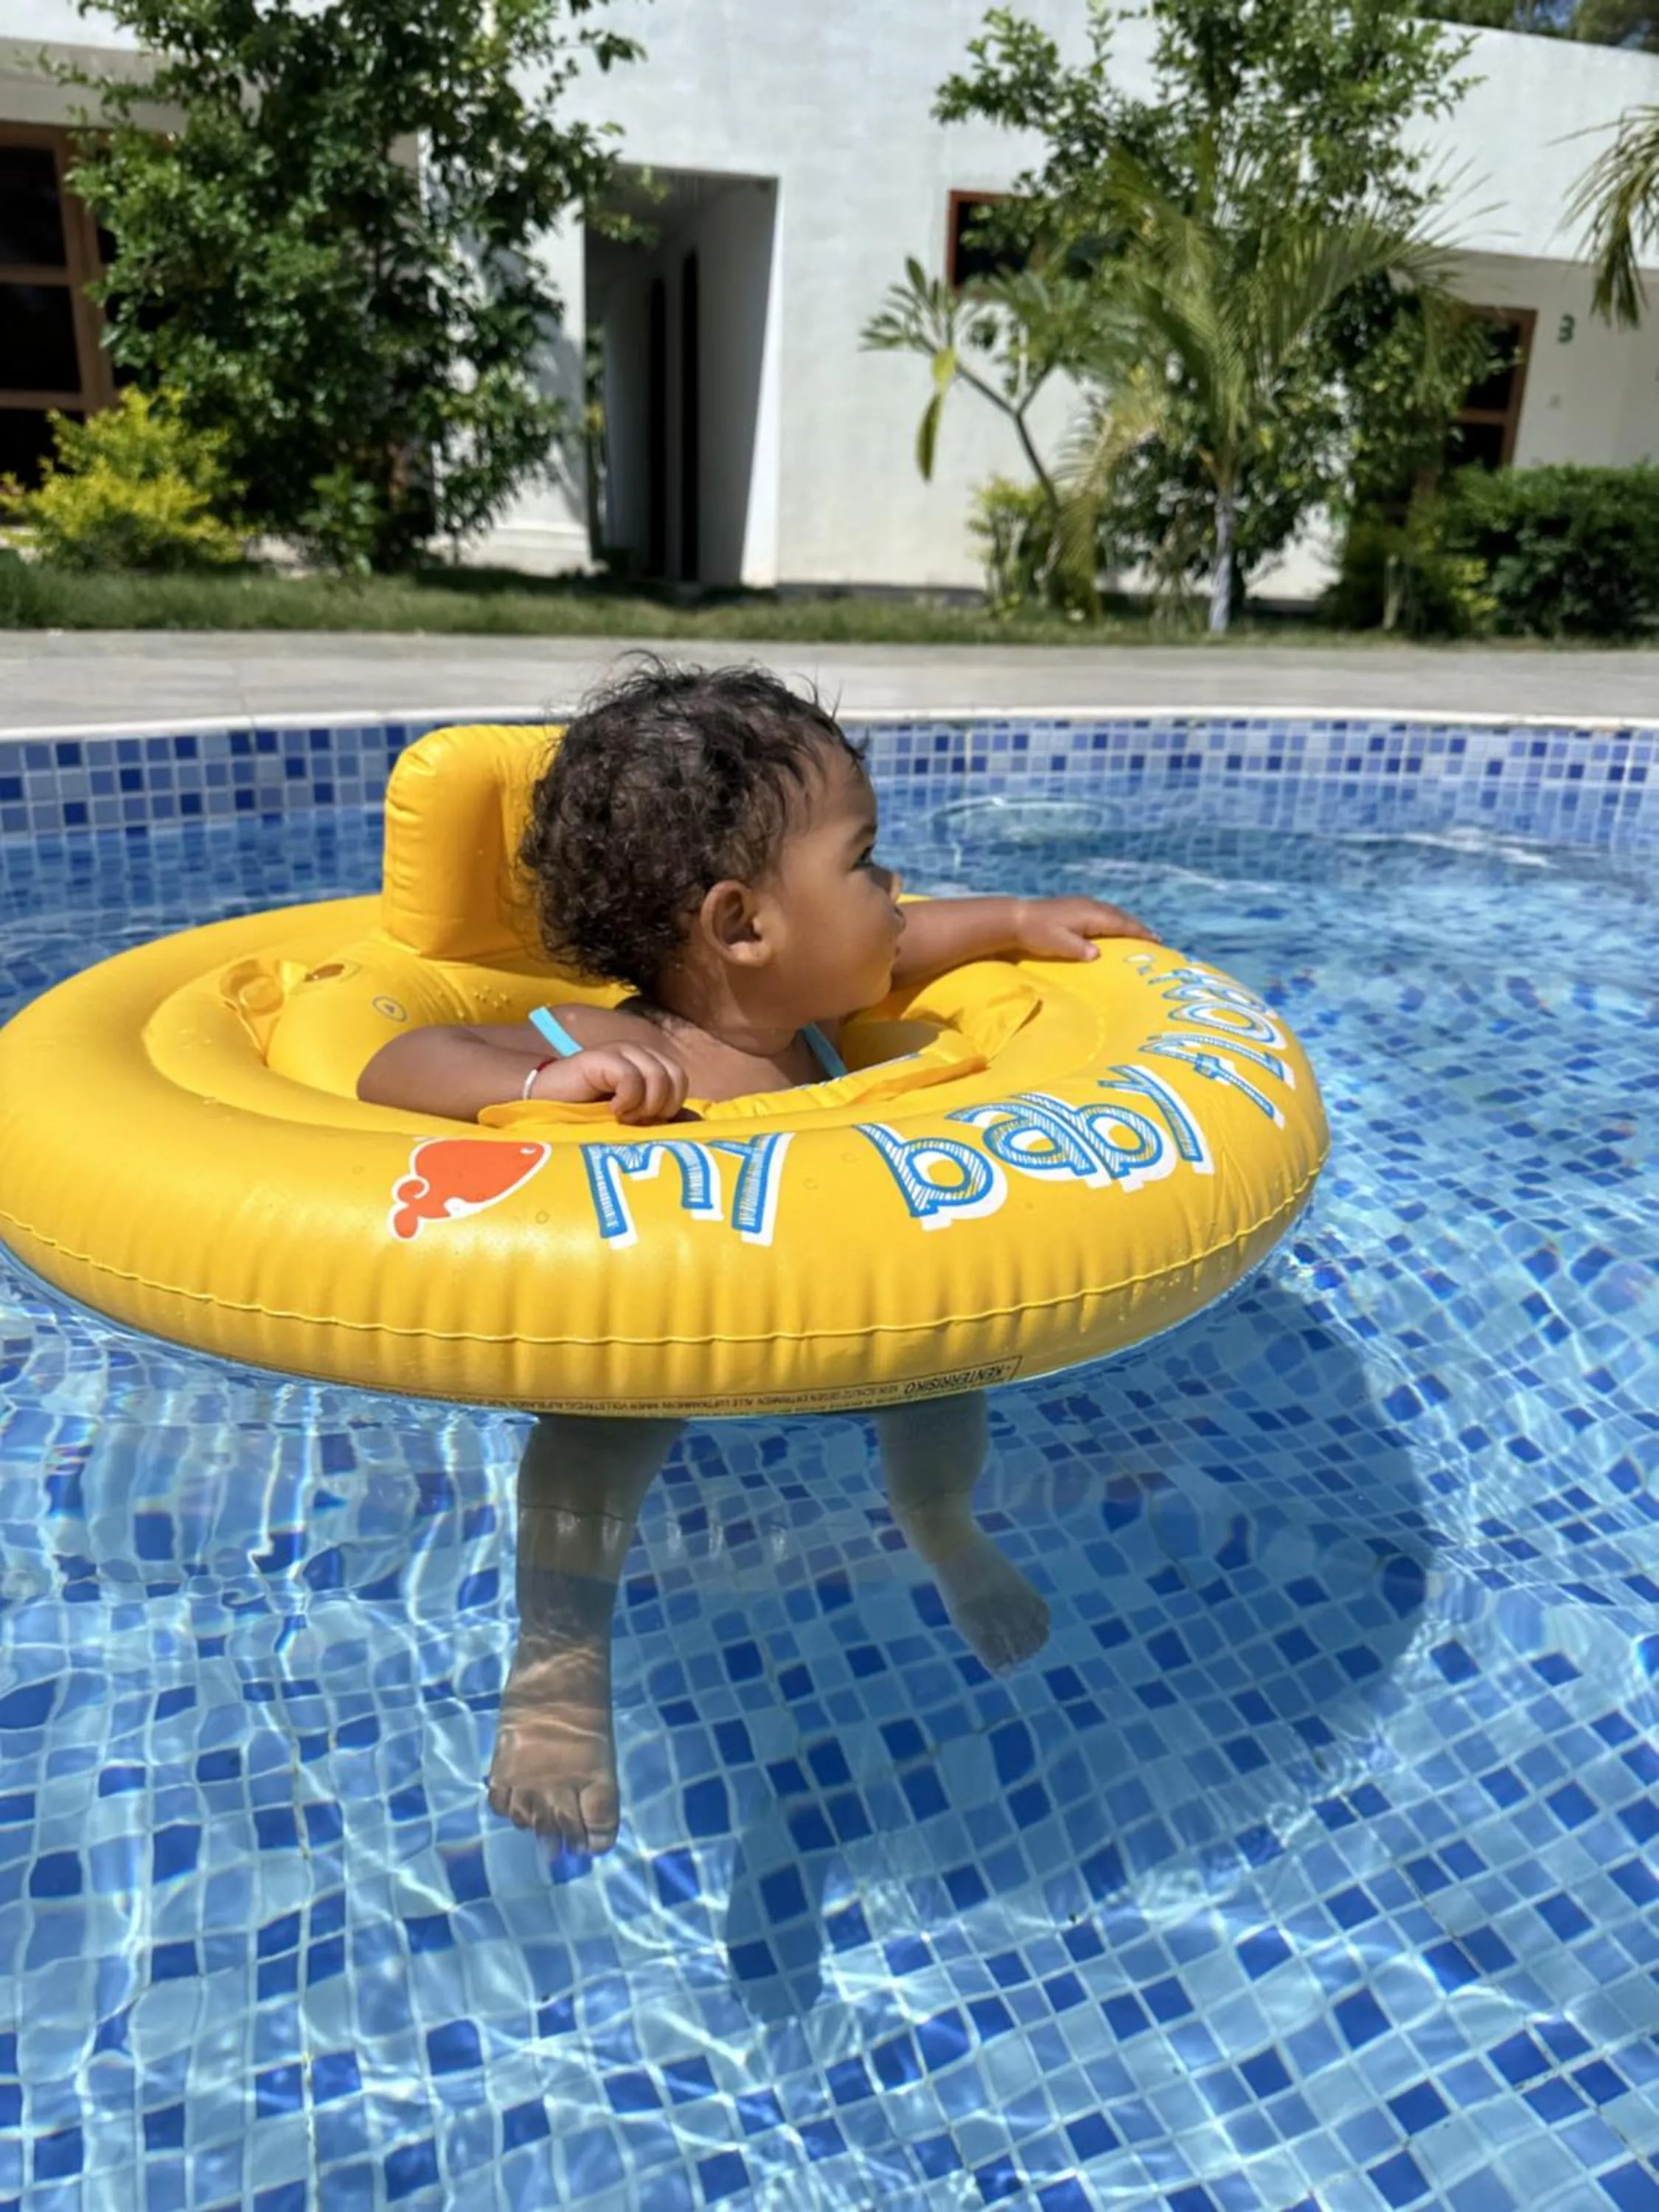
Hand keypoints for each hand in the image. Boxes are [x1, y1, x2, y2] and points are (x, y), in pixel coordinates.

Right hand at [530, 1044, 688, 1124]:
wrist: (543, 1102)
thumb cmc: (587, 1114)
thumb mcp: (631, 1118)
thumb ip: (661, 1117)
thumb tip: (694, 1122)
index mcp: (648, 1064)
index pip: (680, 1079)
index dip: (670, 1106)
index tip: (646, 1123)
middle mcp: (638, 1054)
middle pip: (676, 1075)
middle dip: (661, 1106)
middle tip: (636, 1120)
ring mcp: (621, 1051)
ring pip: (658, 1075)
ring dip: (644, 1105)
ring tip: (621, 1116)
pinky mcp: (602, 1056)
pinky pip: (632, 1077)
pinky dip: (627, 1099)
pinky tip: (611, 1109)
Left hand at [1010, 896, 1159, 959]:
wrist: (1017, 918)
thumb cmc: (1037, 933)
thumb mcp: (1057, 944)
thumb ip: (1078, 948)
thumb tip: (1097, 954)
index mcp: (1090, 914)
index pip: (1121, 924)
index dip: (1140, 932)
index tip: (1157, 941)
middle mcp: (1091, 905)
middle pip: (1121, 916)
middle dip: (1138, 927)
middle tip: (1155, 939)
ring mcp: (1083, 903)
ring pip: (1112, 913)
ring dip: (1127, 922)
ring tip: (1140, 933)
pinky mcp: (1076, 906)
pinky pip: (1104, 912)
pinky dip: (1115, 920)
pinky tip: (1114, 927)